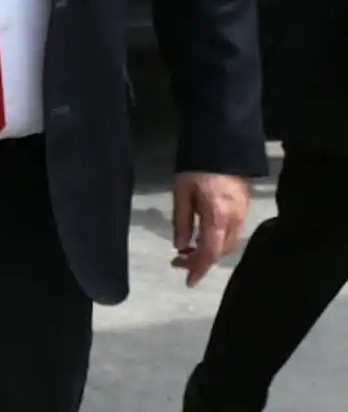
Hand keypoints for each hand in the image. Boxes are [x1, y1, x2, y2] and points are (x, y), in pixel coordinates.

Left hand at [171, 172, 250, 286]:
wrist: (223, 144)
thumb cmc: (196, 167)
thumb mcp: (181, 192)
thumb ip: (181, 221)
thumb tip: (180, 246)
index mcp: (218, 217)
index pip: (210, 252)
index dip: (198, 268)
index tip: (187, 280)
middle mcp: (235, 220)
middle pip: (220, 252)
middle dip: (200, 262)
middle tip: (179, 262)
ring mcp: (243, 214)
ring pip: (228, 244)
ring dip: (209, 252)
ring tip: (187, 251)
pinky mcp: (244, 208)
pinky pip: (232, 234)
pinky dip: (217, 242)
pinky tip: (202, 237)